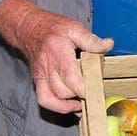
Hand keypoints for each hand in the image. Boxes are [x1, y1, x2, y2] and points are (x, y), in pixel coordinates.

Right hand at [0, 0, 112, 114]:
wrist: (28, 28)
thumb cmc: (52, 28)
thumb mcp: (73, 28)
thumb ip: (91, 40)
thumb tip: (107, 44)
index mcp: (58, 53)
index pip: (69, 76)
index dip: (82, 88)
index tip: (94, 93)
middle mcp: (48, 67)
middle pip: (62, 91)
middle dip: (78, 97)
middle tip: (93, 95)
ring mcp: (41, 76)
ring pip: (51, 99)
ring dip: (68, 105)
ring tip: (83, 104)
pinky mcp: (38, 82)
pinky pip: (44, 100)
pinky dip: (57, 107)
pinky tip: (71, 106)